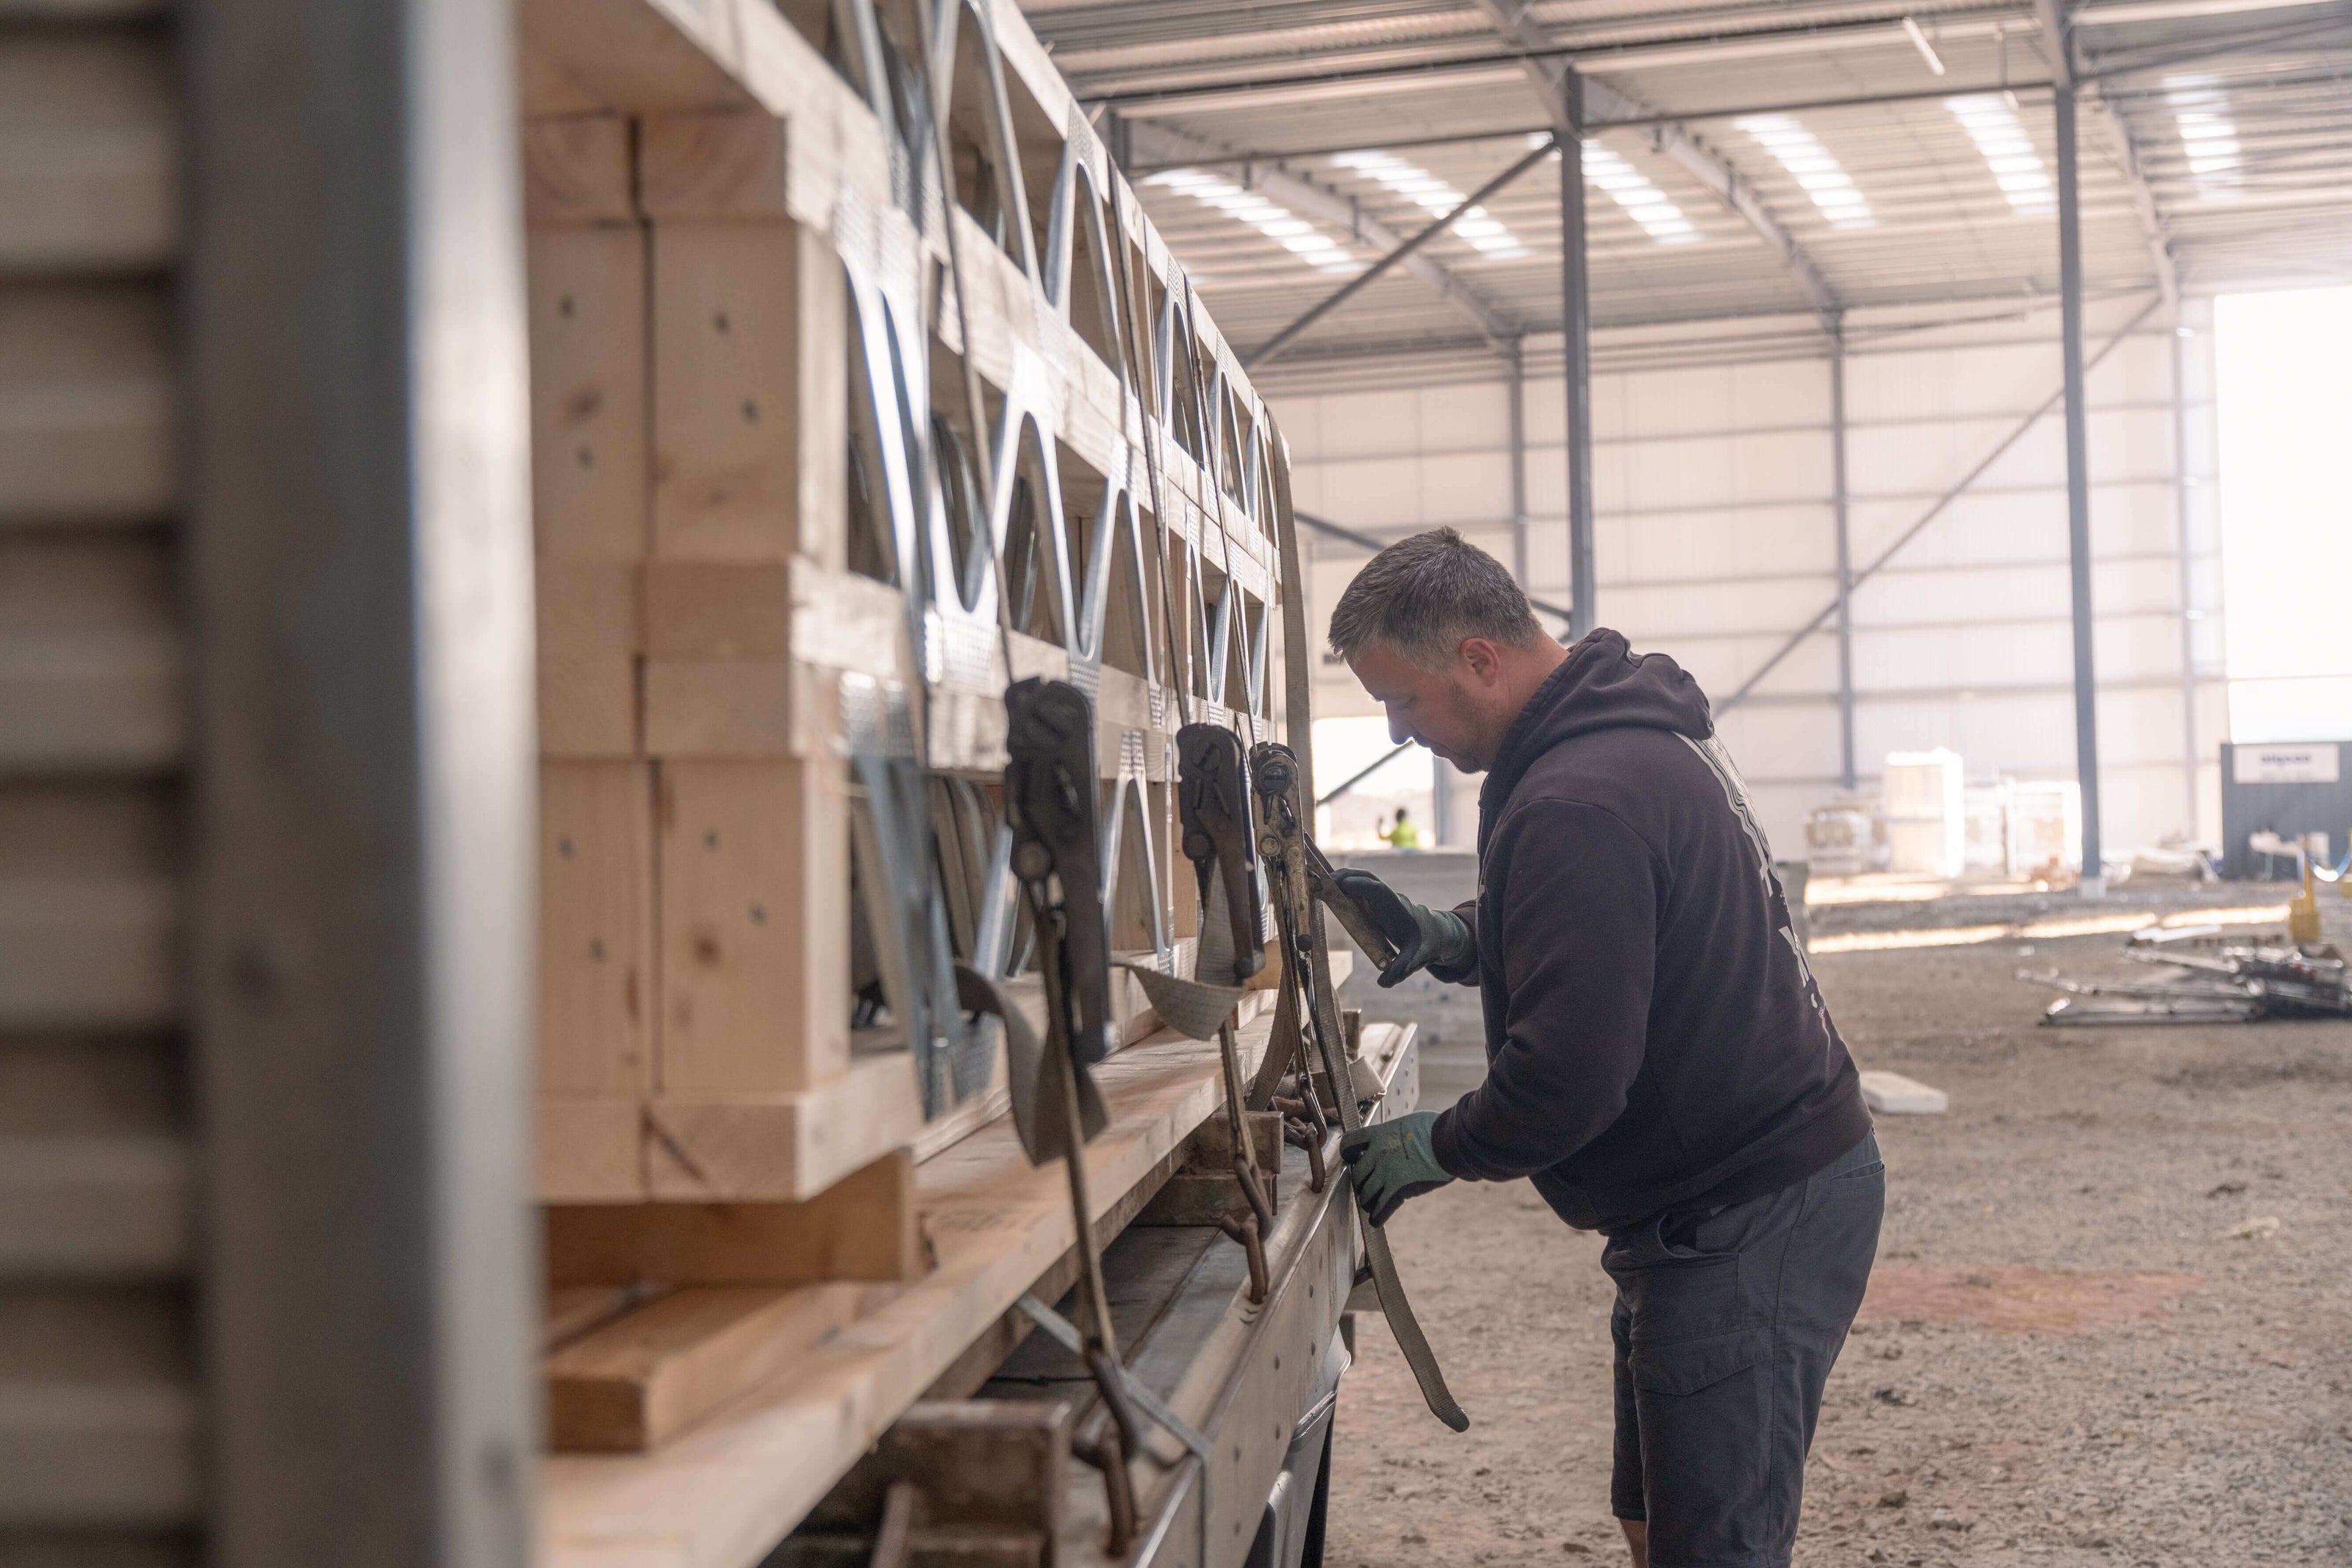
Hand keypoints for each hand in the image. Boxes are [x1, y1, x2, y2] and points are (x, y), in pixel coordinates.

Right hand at [1330, 869, 1472, 986]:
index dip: (1362, 886)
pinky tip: (1328, 893)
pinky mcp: (1374, 903)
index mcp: (1397, 910)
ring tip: (1320, 885)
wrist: (1436, 934)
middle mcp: (1388, 900)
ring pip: (1362, 881)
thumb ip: (1399, 972)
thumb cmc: (1425, 945)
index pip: (1380, 892)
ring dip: (1343, 880)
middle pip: (1368, 879)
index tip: (1343, 884)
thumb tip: (1382, 983)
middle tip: (1323, 881)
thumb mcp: (1414, 961)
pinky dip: (1343, 888)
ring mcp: (1381, 899)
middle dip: (1347, 877)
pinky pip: (1358, 891)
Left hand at [1341, 1110, 1452, 1225]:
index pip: (1350, 1143)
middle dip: (1360, 1181)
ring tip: (1370, 1203)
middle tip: (1366, 1184)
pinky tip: (1376, 1220)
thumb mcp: (1408, 1123)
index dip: (1348, 1152)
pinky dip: (1378, 1216)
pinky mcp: (1399, 1191)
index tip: (1353, 1157)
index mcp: (1379, 1135)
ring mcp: (1387, 1174)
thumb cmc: (1435, 1127)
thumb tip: (1398, 1135)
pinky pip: (1382, 1208)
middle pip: (1357, 1174)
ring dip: (1367, 1200)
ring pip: (1366, 1194)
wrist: (1450, 1143)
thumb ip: (1396, 1132)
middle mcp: (1378, 1155)